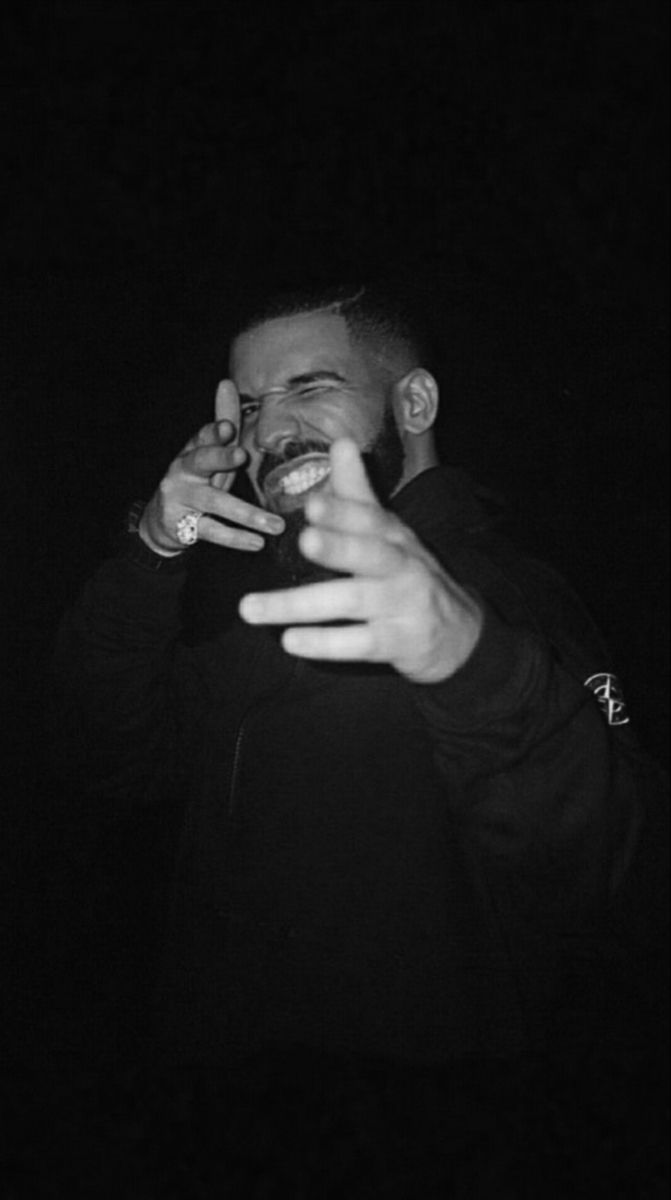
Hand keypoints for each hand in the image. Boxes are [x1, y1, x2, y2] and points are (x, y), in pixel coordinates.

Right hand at [139, 381, 284, 554]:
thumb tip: (226, 383)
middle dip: (219, 456)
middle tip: (241, 456)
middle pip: (200, 460)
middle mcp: (183, 470)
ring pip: (213, 502)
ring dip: (246, 513)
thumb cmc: (197, 482)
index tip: (230, 427)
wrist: (162, 521)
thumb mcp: (209, 455)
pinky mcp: (181, 525)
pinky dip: (236, 538)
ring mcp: (181, 498)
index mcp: (193, 450)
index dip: (215, 431)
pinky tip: (258, 543)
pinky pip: (212, 531)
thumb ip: (222, 424)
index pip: (203, 436)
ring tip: (275, 525)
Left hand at [239, 439, 482, 682]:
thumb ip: (358, 493)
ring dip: (301, 605)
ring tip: (251, 608)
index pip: (370, 518)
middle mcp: (402, 566)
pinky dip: (325, 644)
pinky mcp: (399, 642)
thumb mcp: (388, 532)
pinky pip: (360, 644)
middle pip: (370, 553)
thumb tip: (341, 442)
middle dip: (339, 546)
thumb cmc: (408, 573)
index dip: (344, 511)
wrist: (460, 632)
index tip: (312, 503)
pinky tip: (290, 642)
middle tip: (304, 538)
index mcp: (393, 536)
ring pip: (353, 601)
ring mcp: (402, 606)